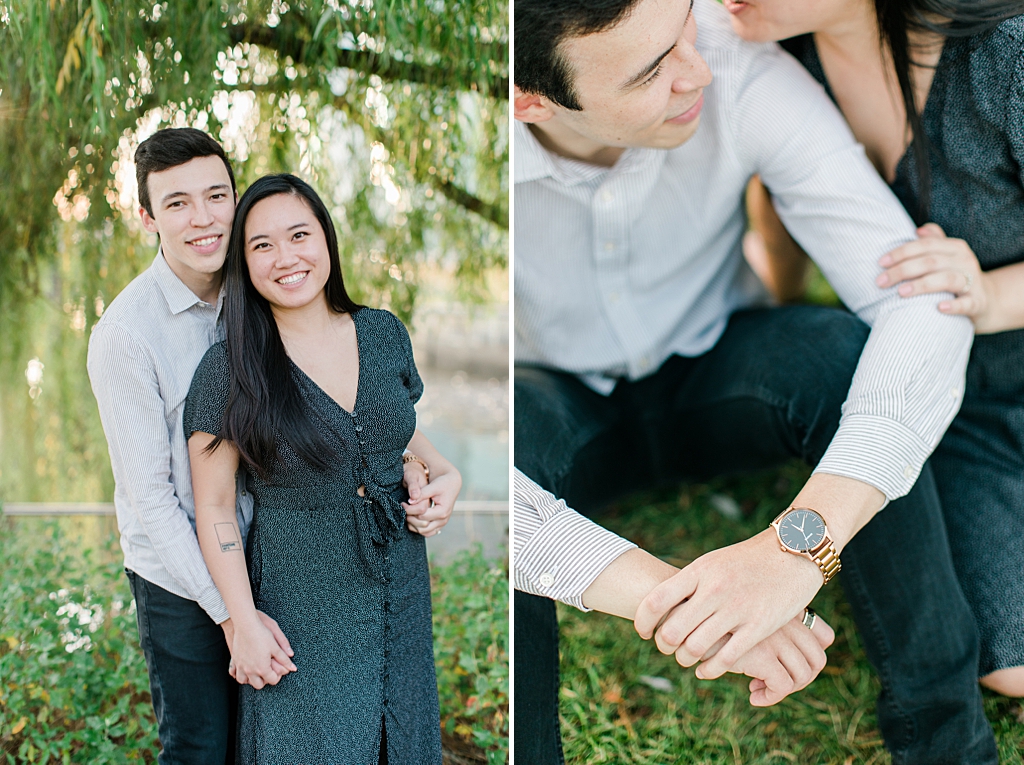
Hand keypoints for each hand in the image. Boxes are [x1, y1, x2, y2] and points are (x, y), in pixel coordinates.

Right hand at [221, 612, 296, 687]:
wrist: (246, 625)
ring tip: (256, 671)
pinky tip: (244, 668)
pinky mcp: (234, 660)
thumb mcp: (276, 646)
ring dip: (249, 679)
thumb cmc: (261, 634)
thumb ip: (284, 659)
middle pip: (258, 685)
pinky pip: (233, 673)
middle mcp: (250, 670)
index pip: (272, 680)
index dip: (278, 676)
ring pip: (243, 681)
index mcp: (262, 668)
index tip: (279, 669)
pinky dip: (239, 673)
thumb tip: (293, 668)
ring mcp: (241, 666)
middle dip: (264, 680)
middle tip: (269, 671)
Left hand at [404, 468, 460, 536]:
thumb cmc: (443, 484)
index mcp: (442, 511)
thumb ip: (421, 494)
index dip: (410, 510)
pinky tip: (413, 519)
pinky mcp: (439, 524)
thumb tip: (410, 501)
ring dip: (413, 525)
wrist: (451, 484)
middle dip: (410, 519)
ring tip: (408, 514)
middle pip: (422, 526)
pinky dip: (418, 528)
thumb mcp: (432, 486)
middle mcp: (443, 520)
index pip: (421, 516)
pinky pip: (427, 532)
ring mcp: (441, 524)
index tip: (403, 503)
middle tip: (404, 509)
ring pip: (423, 532)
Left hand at [634, 528, 822, 680]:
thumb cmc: (748, 559)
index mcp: (699, 571)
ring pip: (695, 647)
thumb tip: (663, 603)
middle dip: (663, 645)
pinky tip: (705, 671)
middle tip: (666, 648)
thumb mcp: (713, 562)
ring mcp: (737, 609)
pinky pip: (726, 658)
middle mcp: (714, 590)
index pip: (656, 601)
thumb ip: (690, 582)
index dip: (643, 621)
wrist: (794, 550)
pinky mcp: (759, 626)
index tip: (643, 631)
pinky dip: (709, 670)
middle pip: (672, 630)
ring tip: (686, 659)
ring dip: (685, 659)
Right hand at [701, 612, 834, 705]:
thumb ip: (761, 617)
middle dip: (800, 679)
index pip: (824, 635)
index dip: (811, 656)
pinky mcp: (762, 655)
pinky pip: (783, 686)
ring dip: (784, 689)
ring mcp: (776, 637)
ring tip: (758, 689)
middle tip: (773, 682)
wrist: (681, 605)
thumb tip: (779, 644)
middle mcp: (785, 621)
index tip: (788, 666)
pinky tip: (752, 695)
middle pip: (817, 658)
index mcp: (784, 607)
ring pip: (803, 675)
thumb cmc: (705, 607)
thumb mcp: (739, 606)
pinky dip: (771, 697)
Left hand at [877, 223, 995, 331]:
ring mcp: (973, 282)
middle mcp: (965, 261)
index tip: (880, 263)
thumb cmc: (956, 277)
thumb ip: (933, 242)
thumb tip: (918, 230)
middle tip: (880, 282)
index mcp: (955, 248)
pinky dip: (954, 305)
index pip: (925, 246)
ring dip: (922, 285)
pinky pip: (967, 303)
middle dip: (902, 270)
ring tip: (901, 292)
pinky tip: (939, 308)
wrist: (987, 301)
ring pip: (947, 279)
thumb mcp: (947, 257)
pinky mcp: (978, 303)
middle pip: (931, 262)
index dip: (901, 253)